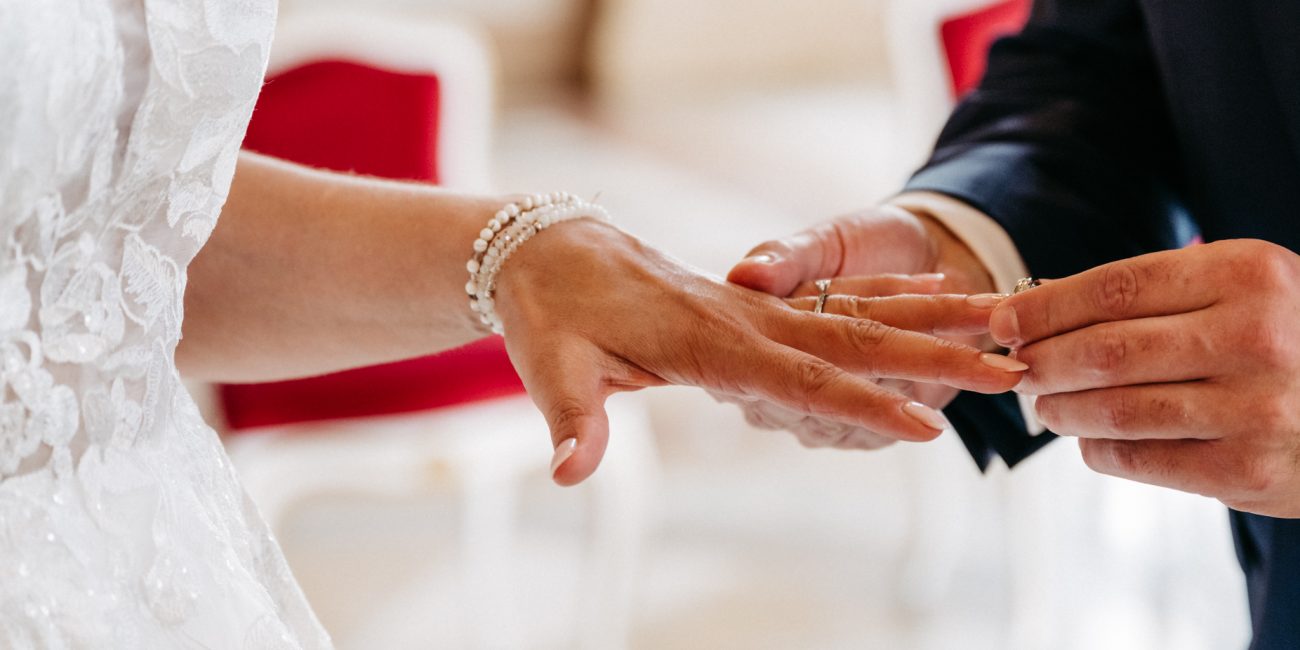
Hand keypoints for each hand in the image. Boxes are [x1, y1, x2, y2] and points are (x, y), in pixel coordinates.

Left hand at [495, 219, 1026, 484]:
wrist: (552, 248)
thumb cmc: (553, 313)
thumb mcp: (553, 367)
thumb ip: (574, 420)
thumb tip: (571, 473)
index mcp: (706, 340)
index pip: (800, 375)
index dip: (863, 402)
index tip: (925, 425)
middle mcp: (745, 319)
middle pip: (855, 339)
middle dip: (935, 357)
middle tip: (1008, 372)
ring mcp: (757, 308)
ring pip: (859, 316)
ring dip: (931, 326)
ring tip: (1003, 330)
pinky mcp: (757, 305)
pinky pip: (837, 306)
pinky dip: (893, 310)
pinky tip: (936, 313)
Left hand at [991, 240, 1299, 516]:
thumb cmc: (1284, 338)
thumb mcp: (1237, 290)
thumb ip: (1150, 294)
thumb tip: (1034, 303)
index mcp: (1247, 276)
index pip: (1113, 288)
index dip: (1044, 307)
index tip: (1003, 320)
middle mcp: (1254, 337)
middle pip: (1104, 350)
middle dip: (1041, 361)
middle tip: (1016, 368)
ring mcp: (1254, 408)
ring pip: (1114, 408)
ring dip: (1061, 408)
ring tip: (1045, 405)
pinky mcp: (1247, 470)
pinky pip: (1138, 458)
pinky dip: (1097, 448)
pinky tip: (1090, 438)